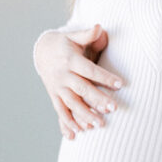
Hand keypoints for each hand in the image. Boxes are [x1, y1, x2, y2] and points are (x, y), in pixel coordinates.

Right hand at [34, 25, 122, 139]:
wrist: (41, 51)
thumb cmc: (65, 43)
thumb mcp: (74, 36)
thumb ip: (88, 34)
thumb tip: (100, 27)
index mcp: (70, 60)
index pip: (90, 70)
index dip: (104, 77)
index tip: (120, 84)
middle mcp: (63, 75)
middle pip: (82, 89)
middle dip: (97, 100)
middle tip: (114, 108)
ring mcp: (57, 87)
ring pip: (71, 104)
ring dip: (84, 115)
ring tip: (99, 125)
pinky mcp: (54, 95)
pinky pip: (60, 111)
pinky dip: (66, 123)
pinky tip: (76, 134)